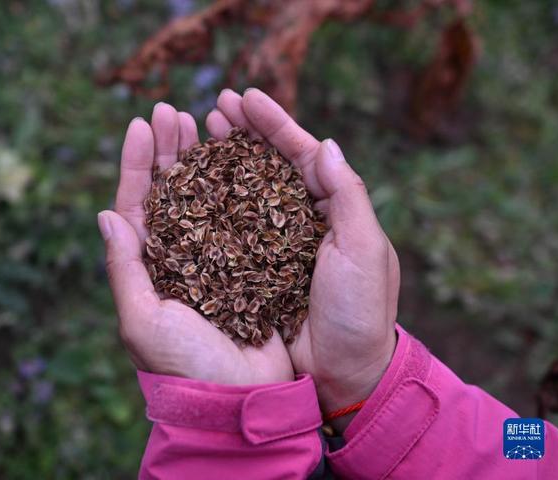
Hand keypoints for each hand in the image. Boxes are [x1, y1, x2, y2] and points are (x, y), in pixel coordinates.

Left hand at [97, 103, 293, 385]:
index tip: (140, 123)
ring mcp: (216, 258)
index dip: (137, 163)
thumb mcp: (143, 320)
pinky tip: (243, 160)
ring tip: (202, 122)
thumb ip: (124, 269)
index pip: (137, 205)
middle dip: (169, 151)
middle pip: (172, 192)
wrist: (238, 400)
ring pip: (206, 198)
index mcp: (150, 267)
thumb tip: (103, 214)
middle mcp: (181, 257)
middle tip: (172, 109)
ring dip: (202, 160)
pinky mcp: (250, 264)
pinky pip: (243, 218)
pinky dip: (240, 187)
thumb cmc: (185, 367)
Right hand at [206, 89, 399, 431]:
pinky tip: (193, 186)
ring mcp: (276, 243)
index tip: (246, 97)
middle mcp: (303, 220)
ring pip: (246, 192)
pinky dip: (214, 204)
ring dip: (224, 160)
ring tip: (199, 132)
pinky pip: (231, 229)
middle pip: (270, 165)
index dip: (275, 124)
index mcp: (334, 210)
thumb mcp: (364, 251)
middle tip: (214, 106)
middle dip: (244, 133)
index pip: (302, 154)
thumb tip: (326, 143)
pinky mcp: (255, 269)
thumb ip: (348, 196)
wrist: (344, 375)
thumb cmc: (360, 314)